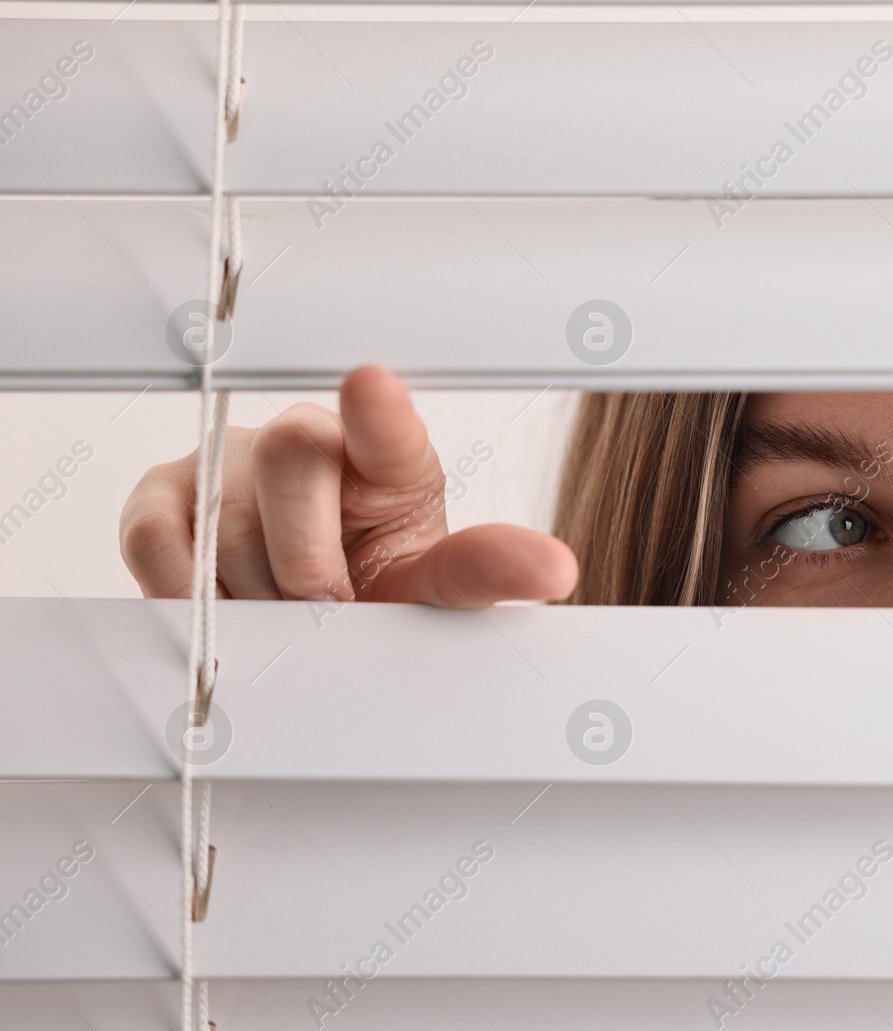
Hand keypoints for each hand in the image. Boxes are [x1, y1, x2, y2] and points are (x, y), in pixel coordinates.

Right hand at [120, 365, 577, 606]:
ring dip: (257, 595)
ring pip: (228, 523)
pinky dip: (189, 591)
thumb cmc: (369, 577)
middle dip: (310, 564)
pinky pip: (161, 542)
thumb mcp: (431, 585)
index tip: (372, 386)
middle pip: (294, 465)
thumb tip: (556, 570)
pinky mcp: (163, 496)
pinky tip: (225, 600)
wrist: (295, 601)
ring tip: (285, 607)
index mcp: (389, 459)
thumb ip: (484, 573)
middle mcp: (309, 442)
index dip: (379, 412)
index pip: (388, 428)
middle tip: (328, 605)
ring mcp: (230, 462)